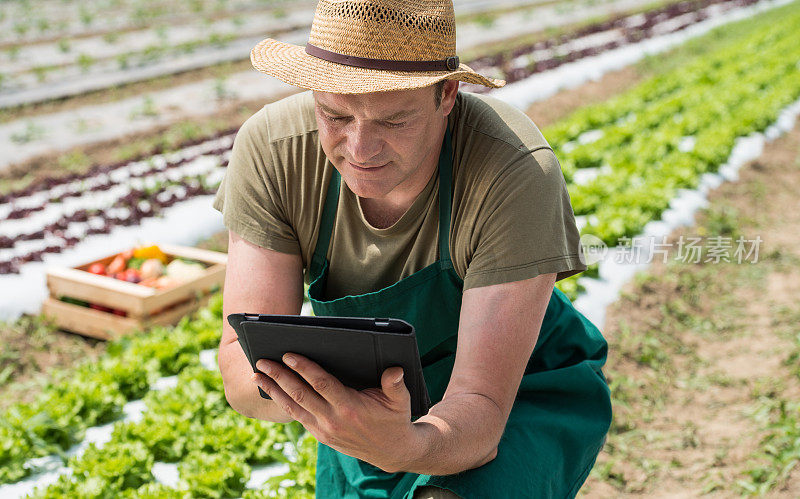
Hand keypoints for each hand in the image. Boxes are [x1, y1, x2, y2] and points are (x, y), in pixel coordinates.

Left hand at [253, 353, 420, 472]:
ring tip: (257, 375)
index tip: (288, 355)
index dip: (304, 369)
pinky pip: (296, 416)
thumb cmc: (394, 419)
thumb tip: (394, 369)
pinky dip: (282, 403)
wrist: (390, 451)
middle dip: (278, 376)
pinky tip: (271, 390)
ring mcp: (323, 429)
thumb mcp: (400, 401)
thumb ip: (395, 384)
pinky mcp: (320, 434)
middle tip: (262, 360)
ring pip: (292, 407)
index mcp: (349, 407)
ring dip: (273, 390)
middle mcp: (332, 419)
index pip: (321, 384)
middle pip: (299, 394)